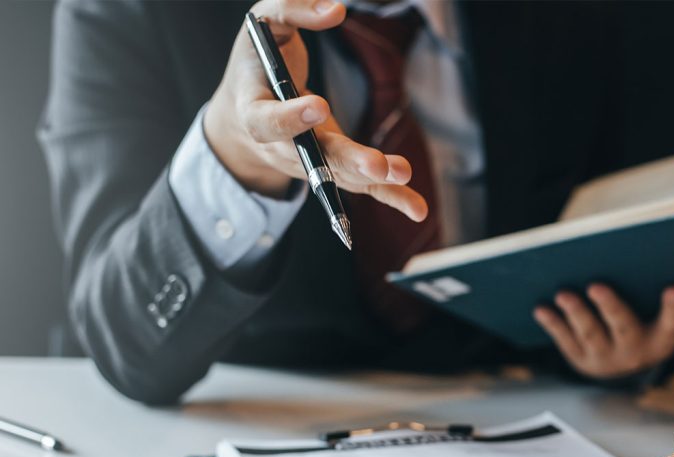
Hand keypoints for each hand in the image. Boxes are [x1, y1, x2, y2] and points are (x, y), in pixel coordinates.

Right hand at [203, 0, 426, 219]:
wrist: (245, 114)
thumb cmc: (257, 62)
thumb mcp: (264, 23)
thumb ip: (292, 10)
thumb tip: (335, 10)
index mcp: (253, 110)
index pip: (268, 121)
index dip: (291, 118)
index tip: (318, 106)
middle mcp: (282, 147)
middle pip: (315, 159)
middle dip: (346, 161)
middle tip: (374, 164)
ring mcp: (311, 162)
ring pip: (343, 175)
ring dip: (374, 178)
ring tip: (403, 172)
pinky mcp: (335, 168)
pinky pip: (363, 187)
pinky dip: (392, 197)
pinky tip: (418, 209)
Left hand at [533, 284, 673, 379]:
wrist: (625, 364)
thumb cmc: (645, 323)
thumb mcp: (657, 314)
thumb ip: (652, 291)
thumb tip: (630, 251)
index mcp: (662, 338)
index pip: (673, 324)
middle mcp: (636, 352)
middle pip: (624, 328)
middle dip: (610, 307)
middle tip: (596, 286)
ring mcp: (607, 359)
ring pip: (591, 334)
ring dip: (576, 313)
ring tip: (563, 294)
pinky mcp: (582, 360)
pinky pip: (566, 341)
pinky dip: (553, 324)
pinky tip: (541, 309)